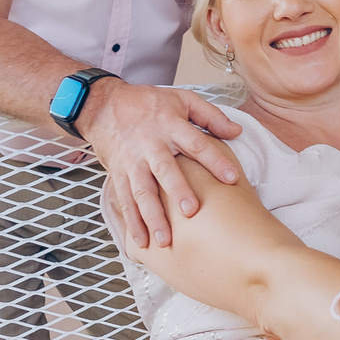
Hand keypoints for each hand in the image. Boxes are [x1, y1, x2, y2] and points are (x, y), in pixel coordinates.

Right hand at [83, 82, 242, 248]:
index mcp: (170, 125)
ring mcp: (132, 162)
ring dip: (152, 216)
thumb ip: (210, 116)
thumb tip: (237, 130)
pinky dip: (133, 222)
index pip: (196, 143)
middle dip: (177, 191)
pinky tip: (142, 241)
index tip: (232, 178)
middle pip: (165, 170)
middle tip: (190, 211)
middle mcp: (150, 145)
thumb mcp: (181, 99)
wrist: (103, 104)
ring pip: (142, 191)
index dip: (214, 160)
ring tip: (164, 239)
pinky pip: (125, 200)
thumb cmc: (146, 103)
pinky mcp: (118, 174)